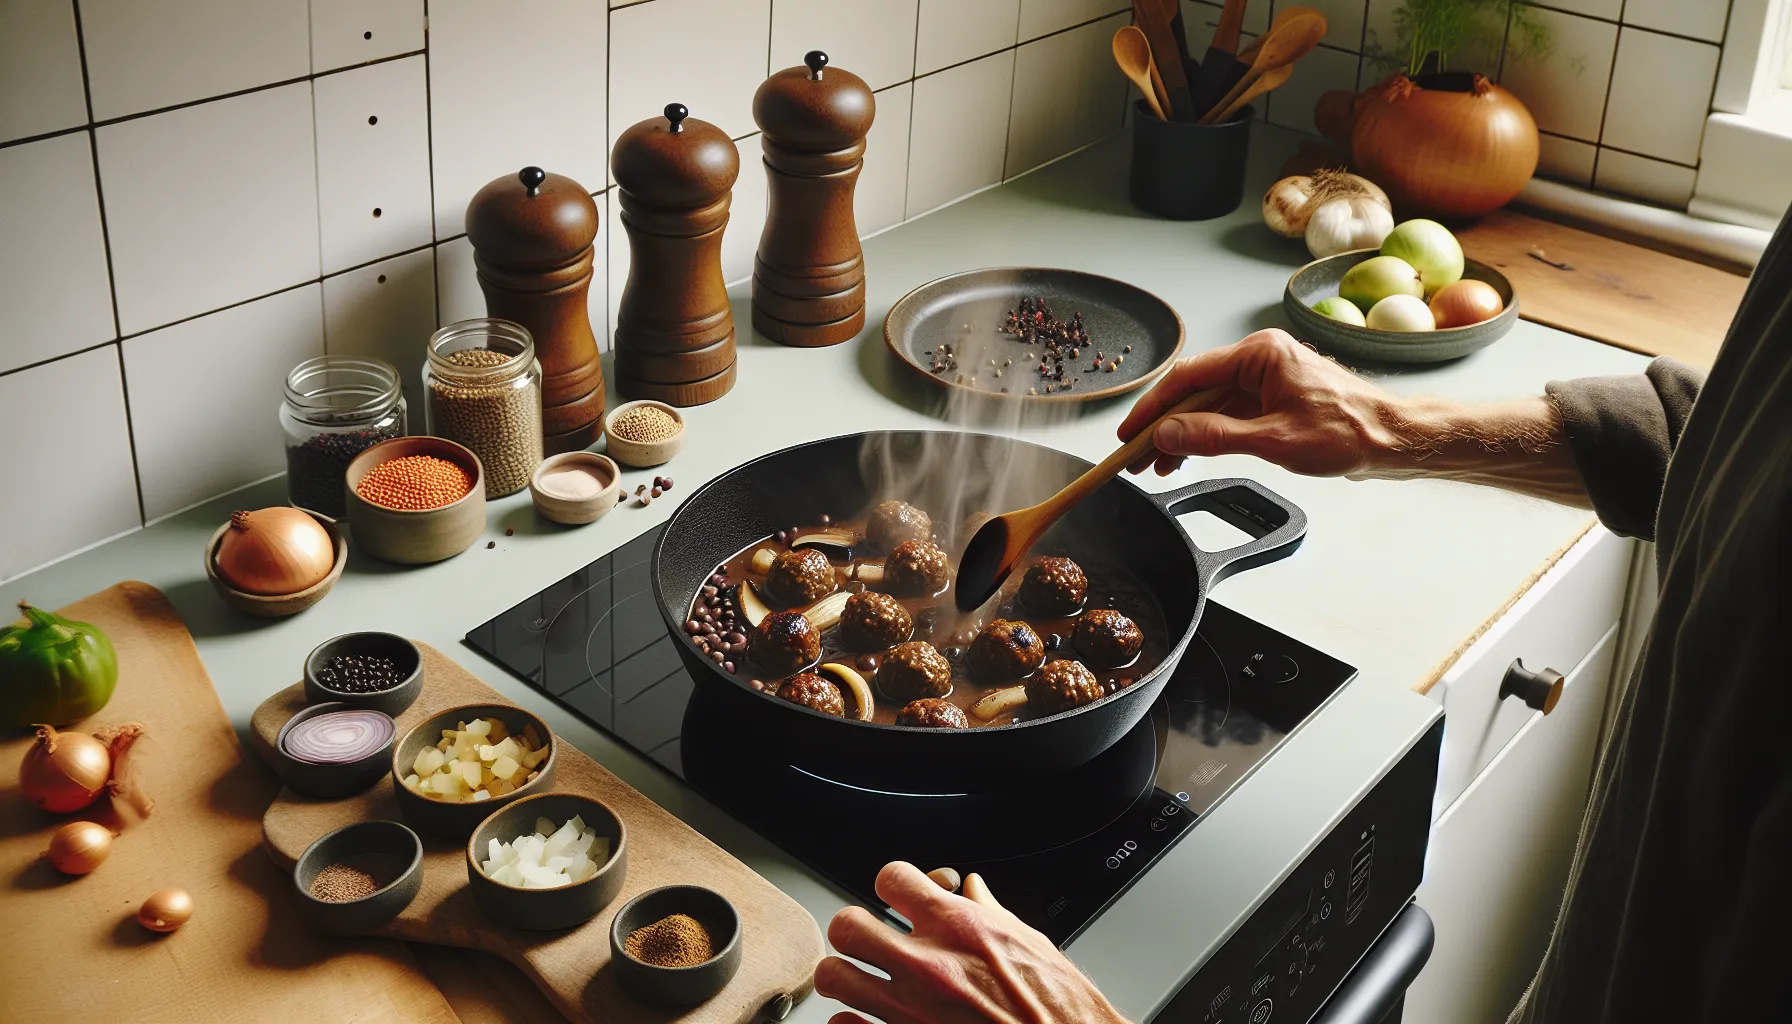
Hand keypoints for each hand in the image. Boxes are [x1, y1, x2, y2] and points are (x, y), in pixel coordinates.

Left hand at [815, 862, 1130, 1023]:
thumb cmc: (1057, 1006)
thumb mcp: (1029, 943)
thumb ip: (990, 912)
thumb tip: (973, 890)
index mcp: (960, 927)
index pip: (891, 878)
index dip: (891, 885)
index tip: (896, 897)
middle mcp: (929, 965)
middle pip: (847, 926)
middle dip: (854, 931)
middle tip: (868, 942)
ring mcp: (911, 1009)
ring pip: (835, 978)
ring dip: (845, 978)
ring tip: (860, 983)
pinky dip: (850, 1023)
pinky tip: (867, 1021)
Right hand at [1119, 329, 1406, 478]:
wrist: (1393, 440)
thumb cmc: (1350, 431)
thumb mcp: (1274, 440)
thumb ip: (1214, 437)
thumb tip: (1168, 436)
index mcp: (1260, 354)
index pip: (1189, 377)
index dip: (1153, 408)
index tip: (1130, 434)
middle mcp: (1260, 359)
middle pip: (1194, 391)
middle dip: (1162, 426)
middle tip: (1134, 456)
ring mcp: (1266, 378)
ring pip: (1207, 406)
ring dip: (1182, 435)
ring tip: (1156, 465)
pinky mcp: (1272, 398)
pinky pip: (1227, 414)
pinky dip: (1205, 436)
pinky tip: (1188, 457)